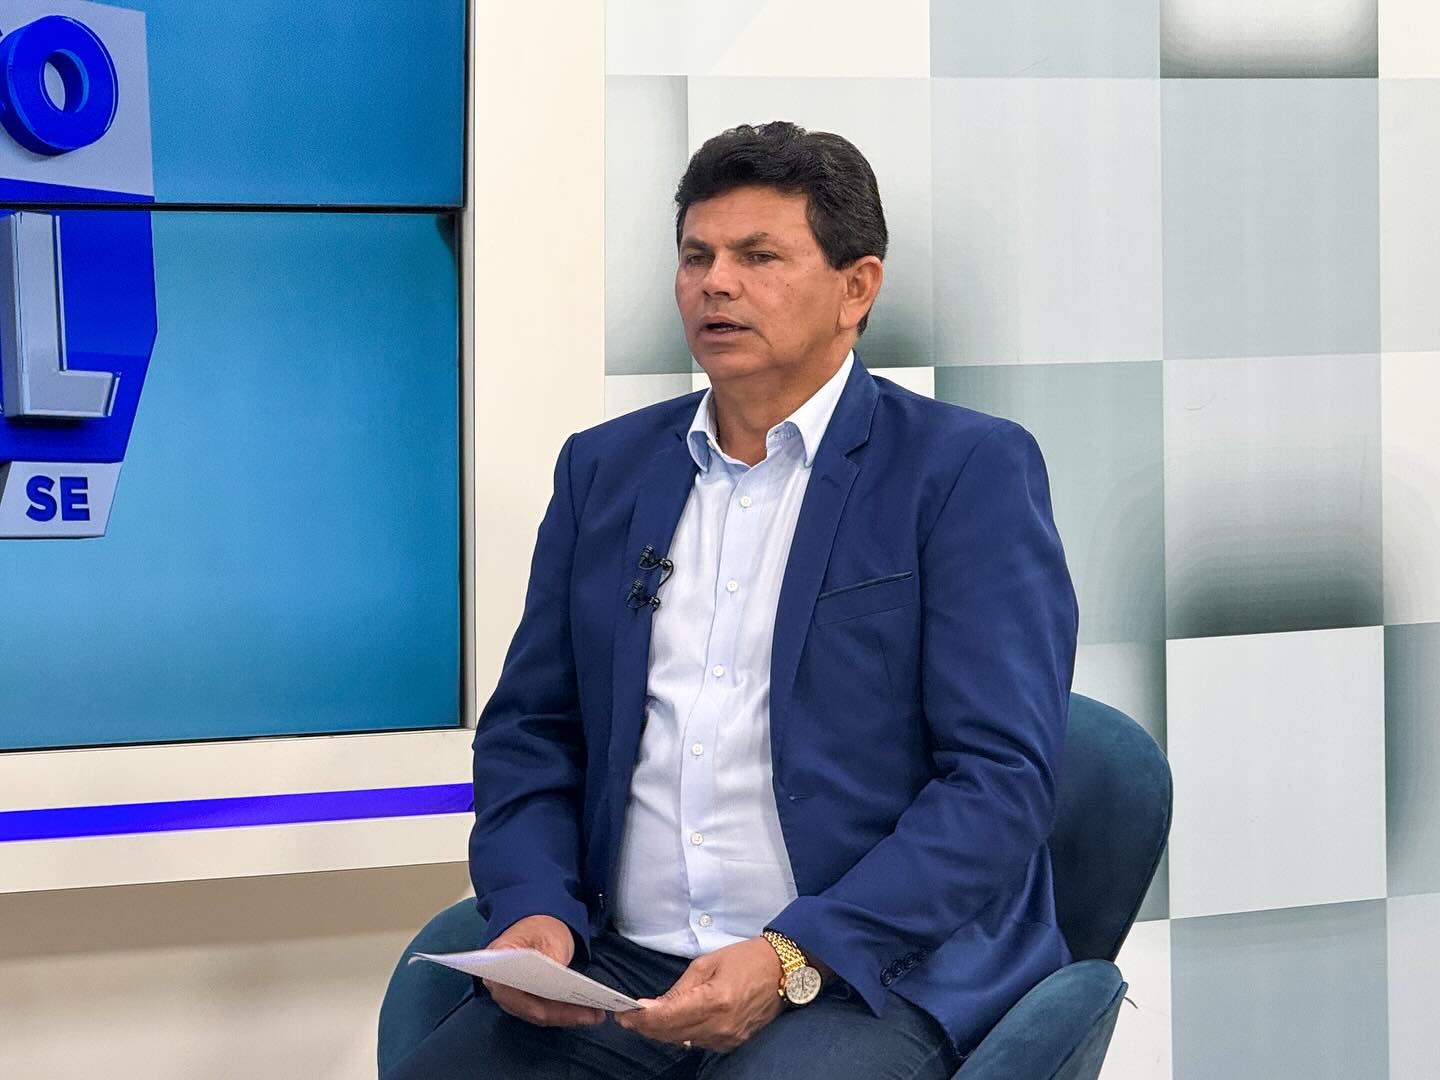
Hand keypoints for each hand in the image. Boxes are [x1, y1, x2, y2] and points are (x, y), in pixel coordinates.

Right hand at [482, 914, 604, 1027]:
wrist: (536, 925)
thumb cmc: (540, 929)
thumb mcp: (549, 938)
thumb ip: (551, 959)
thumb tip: (559, 984)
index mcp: (497, 964)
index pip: (518, 993)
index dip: (543, 1002)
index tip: (570, 1005)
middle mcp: (499, 986)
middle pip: (532, 1008)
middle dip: (565, 1013)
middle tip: (593, 1014)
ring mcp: (511, 997)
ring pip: (540, 1014)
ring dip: (568, 1016)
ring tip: (595, 1014)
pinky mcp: (525, 1002)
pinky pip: (544, 1011)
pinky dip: (564, 1012)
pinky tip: (586, 1011)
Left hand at [615, 937, 784, 1051]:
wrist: (784, 971)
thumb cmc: (746, 958)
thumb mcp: (708, 963)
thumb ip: (681, 987)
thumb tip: (655, 1005)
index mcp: (715, 1000)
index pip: (668, 1016)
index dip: (643, 1018)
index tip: (624, 1014)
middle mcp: (721, 1025)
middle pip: (672, 1034)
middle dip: (646, 1027)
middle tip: (627, 1019)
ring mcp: (728, 1038)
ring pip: (683, 1040)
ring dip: (661, 1032)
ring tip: (644, 1020)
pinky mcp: (734, 1043)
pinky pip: (699, 1041)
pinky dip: (681, 1034)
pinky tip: (670, 1024)